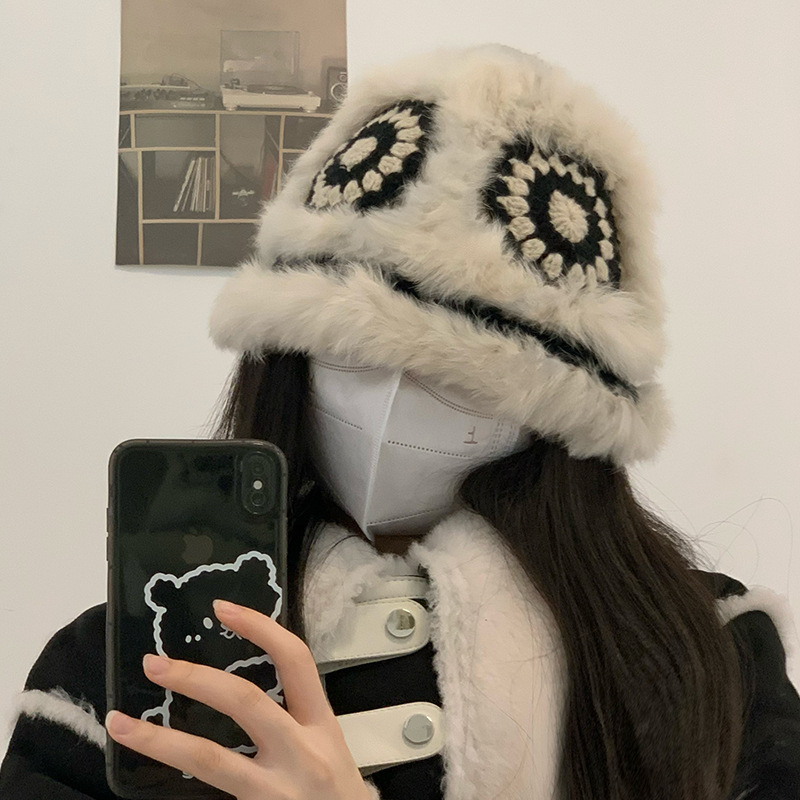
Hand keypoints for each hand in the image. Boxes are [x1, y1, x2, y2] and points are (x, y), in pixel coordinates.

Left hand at [105, 599, 371, 799]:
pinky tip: (146, 766)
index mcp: (321, 723)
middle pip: (245, 700)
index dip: (260, 628)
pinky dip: (174, 778)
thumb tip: (239, 688)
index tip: (223, 608)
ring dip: (158, 739)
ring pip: (209, 757)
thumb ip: (294, 718)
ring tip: (120, 723)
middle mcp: (301, 751)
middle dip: (195, 678)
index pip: (295, 660)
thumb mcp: (325, 746)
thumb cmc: (336, 794)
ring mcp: (275, 789)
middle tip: (154, 663)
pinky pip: (209, 791)